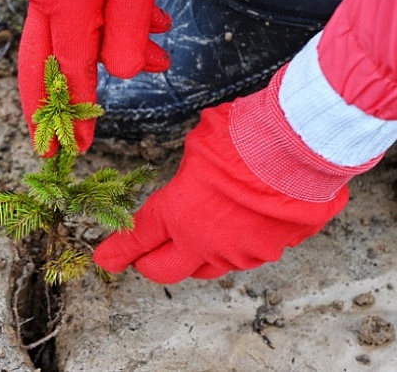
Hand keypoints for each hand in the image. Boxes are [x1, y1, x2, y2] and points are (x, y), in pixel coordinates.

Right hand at [18, 0, 174, 155]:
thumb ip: (127, 29)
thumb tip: (121, 73)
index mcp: (64, 6)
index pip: (71, 74)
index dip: (75, 111)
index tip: (76, 145)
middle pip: (40, 66)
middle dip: (46, 106)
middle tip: (50, 140)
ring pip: (69, 37)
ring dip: (104, 58)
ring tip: (153, 61)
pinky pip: (83, 10)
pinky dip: (114, 23)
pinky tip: (153, 19)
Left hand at [93, 87, 352, 283]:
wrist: (301, 147)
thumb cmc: (246, 137)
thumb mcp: (199, 144)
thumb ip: (188, 174)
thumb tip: (191, 178)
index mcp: (178, 214)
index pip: (138, 240)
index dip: (118, 252)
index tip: (105, 259)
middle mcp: (205, 242)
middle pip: (164, 270)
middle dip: (149, 263)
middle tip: (144, 255)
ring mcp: (242, 252)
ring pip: (208, 266)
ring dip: (195, 254)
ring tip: (197, 233)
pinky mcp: (274, 251)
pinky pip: (247, 254)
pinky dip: (237, 243)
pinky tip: (240, 222)